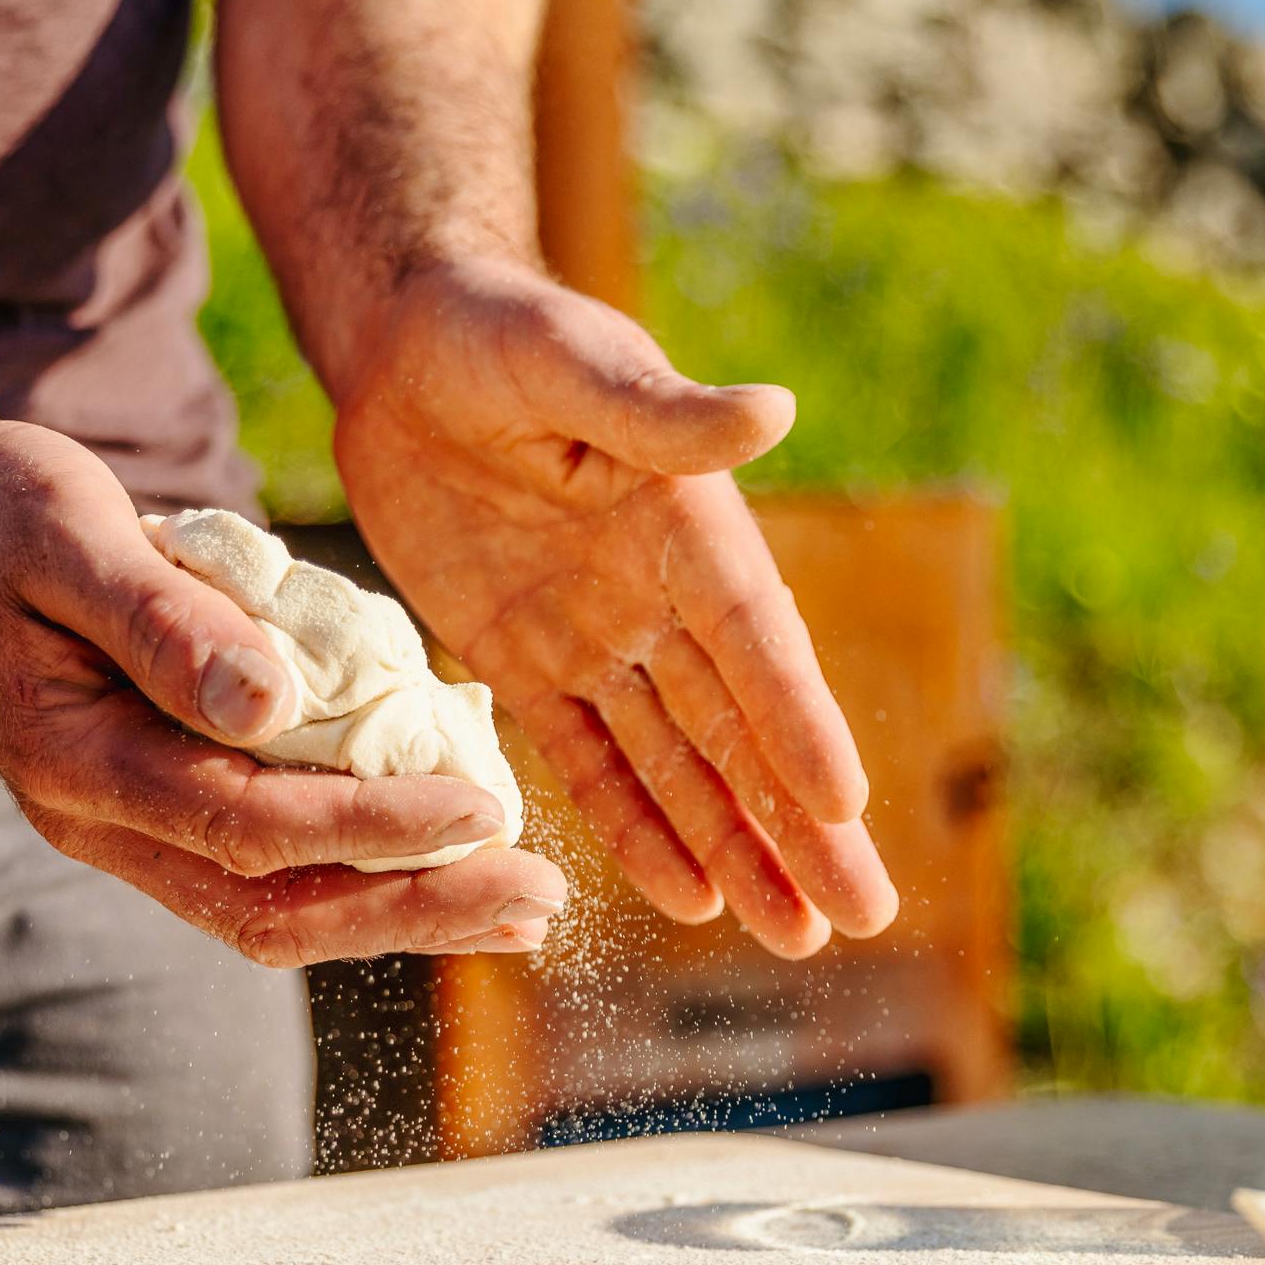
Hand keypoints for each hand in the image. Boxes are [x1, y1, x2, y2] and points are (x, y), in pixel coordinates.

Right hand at [0, 418, 566, 964]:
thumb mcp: (69, 530)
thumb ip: (163, 620)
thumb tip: (270, 704)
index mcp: (73, 760)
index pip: (249, 826)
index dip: (373, 829)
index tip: (484, 812)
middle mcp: (99, 820)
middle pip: (273, 906)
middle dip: (412, 909)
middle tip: (537, 901)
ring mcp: (125, 825)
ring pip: (275, 907)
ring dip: (399, 911)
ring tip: (517, 906)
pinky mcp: (156, 804)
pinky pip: (266, 865)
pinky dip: (359, 870)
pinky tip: (441, 855)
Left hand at [334, 258, 896, 958]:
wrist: (406, 347)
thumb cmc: (497, 330)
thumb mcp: (571, 359)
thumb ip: (661, 409)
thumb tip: (772, 411)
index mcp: (689, 527)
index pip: (756, 643)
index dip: (798, 724)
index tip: (844, 807)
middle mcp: (659, 597)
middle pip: (740, 731)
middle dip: (797, 828)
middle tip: (858, 918)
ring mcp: (596, 637)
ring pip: (676, 766)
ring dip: (731, 849)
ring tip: (790, 934)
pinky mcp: (524, 662)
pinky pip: (584, 760)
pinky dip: (633, 826)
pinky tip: (686, 894)